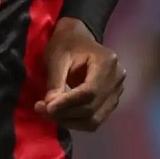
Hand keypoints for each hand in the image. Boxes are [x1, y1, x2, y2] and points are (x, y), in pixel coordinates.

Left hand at [35, 17, 125, 131]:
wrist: (78, 37)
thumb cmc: (66, 43)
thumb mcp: (57, 58)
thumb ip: (55, 83)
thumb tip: (50, 108)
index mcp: (106, 62)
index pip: (89, 92)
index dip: (68, 104)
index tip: (47, 108)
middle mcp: (117, 78)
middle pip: (93, 108)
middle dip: (66, 114)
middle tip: (42, 111)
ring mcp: (117, 91)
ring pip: (95, 118)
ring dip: (71, 121)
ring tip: (50, 114)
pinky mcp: (111, 100)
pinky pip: (96, 118)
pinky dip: (78, 121)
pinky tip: (62, 115)